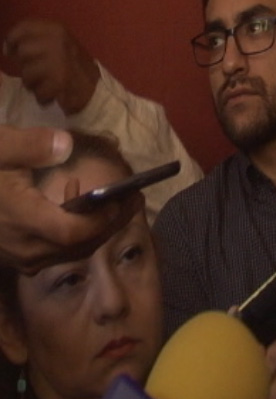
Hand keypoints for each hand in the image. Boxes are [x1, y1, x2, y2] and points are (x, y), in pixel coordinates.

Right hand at [0, 125, 134, 272]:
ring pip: (70, 252)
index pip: (73, 232)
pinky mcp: (16, 255)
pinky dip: (77, 234)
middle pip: (79, 245)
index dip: (104, 220)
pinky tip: (81, 204)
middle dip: (112, 223)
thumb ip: (28, 146)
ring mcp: (17, 255)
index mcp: (20, 218)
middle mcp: (21, 245)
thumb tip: (64, 144)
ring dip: (98, 229)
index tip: (126, 198)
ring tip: (120, 202)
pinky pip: (55, 252)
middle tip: (138, 199)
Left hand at [3, 19, 99, 113]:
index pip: (23, 28)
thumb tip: (8, 47)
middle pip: (21, 52)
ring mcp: (58, 61)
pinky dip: (43, 96)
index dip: (12, 39)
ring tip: (47, 84)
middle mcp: (57, 41)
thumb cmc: (75, 66)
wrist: (98, 90)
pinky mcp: (59, 82)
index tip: (11, 51)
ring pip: (26, 73)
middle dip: (26, 65)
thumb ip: (36, 40)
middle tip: (39, 72)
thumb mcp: (59, 43)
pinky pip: (37, 91)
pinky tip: (54, 94)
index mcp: (57, 29)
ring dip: (33, 83)